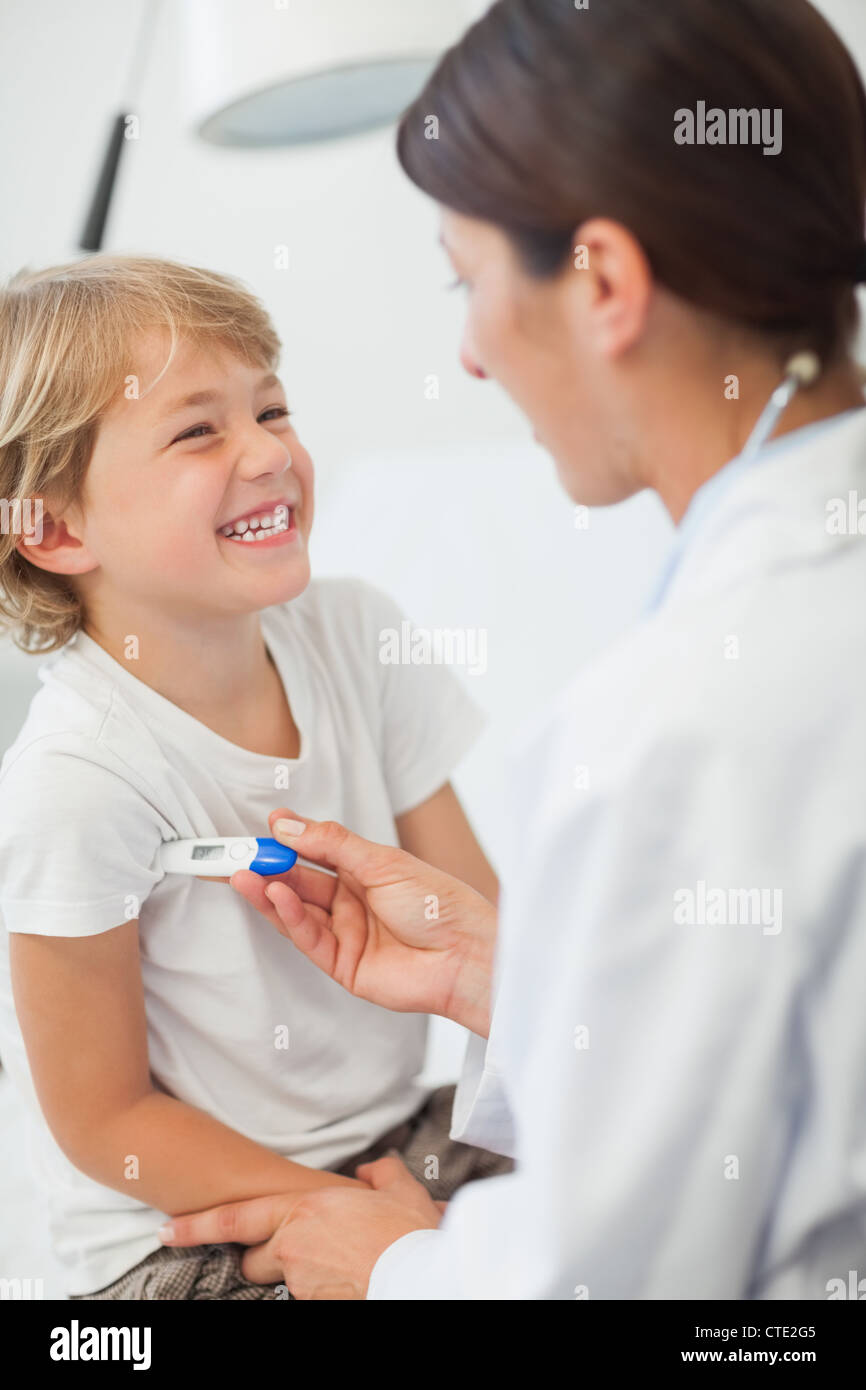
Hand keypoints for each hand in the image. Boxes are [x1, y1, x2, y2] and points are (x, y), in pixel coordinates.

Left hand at [161, 1155, 441, 1297]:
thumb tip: (374, 1169)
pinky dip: (325, 1291)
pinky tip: (353, 1281)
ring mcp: (303, 1284)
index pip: (231, 1220)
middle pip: (253, 1261)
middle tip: (298, 1252)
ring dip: (301, 1276)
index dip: (193, 1227)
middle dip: (267, 1259)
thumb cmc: (411, 1232)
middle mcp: (293, 1248)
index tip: (164, 1230)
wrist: (425, 1275)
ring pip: (284, 1284)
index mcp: (303, 1211)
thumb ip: (380, 1172)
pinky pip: (311, 1298)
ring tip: (341, 1267)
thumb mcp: (398, 1189)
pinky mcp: (316, 1309)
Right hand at [228, 809, 495, 1035]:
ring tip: (243, 874)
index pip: (317, 852)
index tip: (265, 827)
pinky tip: (275, 895)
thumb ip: (332, 844)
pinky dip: (289, 916)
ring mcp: (346, 934)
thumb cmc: (438, 903)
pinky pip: (308, 937)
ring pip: (297, 910)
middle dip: (269, 868)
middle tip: (239, 853)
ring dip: (269, 892)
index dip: (290, 841)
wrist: (466, 953)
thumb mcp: (382, 861)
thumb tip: (287, 826)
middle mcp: (352, 902)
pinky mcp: (343, 965)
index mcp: (365, 872)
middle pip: (300, 882)